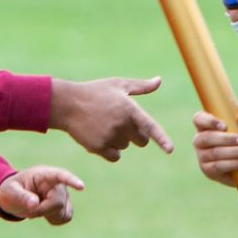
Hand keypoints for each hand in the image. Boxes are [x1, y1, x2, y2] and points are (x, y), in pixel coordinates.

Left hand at [0, 165, 84, 224]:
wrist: (14, 197)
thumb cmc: (11, 191)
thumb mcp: (10, 192)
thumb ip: (21, 196)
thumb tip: (35, 203)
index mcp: (43, 174)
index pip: (60, 175)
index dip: (71, 181)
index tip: (81, 187)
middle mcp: (57, 183)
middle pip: (58, 202)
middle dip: (42, 211)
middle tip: (28, 211)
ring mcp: (63, 194)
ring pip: (64, 211)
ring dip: (48, 215)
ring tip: (36, 210)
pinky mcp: (65, 205)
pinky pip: (66, 217)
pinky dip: (55, 220)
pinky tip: (45, 214)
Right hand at [51, 77, 173, 162]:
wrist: (67, 104)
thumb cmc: (94, 92)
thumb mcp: (118, 85)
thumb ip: (141, 86)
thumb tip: (159, 81)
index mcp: (129, 109)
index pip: (150, 127)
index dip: (161, 139)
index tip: (170, 150)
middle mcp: (121, 124)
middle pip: (141, 141)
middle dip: (136, 135)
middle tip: (121, 124)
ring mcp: (110, 136)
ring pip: (125, 147)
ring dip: (119, 140)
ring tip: (104, 126)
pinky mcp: (99, 147)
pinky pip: (115, 156)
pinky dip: (110, 151)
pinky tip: (100, 138)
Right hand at [192, 101, 237, 185]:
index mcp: (206, 124)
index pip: (199, 118)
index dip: (208, 121)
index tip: (225, 126)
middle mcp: (200, 139)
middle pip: (206, 138)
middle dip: (227, 139)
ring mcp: (202, 156)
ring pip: (214, 153)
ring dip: (234, 152)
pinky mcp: (208, 170)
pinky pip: (217, 167)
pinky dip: (233, 164)